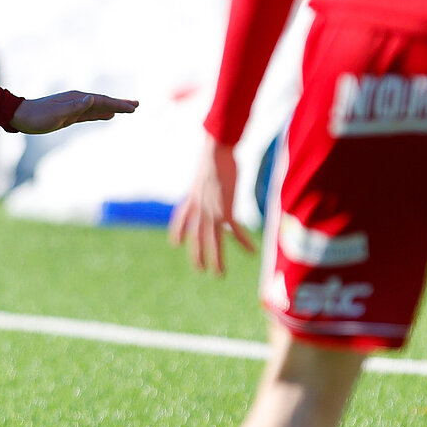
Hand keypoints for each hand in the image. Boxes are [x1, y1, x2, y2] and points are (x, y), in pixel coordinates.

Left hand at [10, 91, 137, 134]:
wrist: (20, 117)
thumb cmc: (37, 117)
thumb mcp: (56, 113)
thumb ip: (75, 107)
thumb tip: (92, 98)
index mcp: (77, 98)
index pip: (102, 100)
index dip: (119, 104)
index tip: (134, 107)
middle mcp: (78, 100)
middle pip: (104, 101)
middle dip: (121, 104)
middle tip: (137, 105)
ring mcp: (74, 107)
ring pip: (99, 107)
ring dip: (114, 107)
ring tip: (128, 108)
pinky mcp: (70, 115)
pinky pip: (91, 113)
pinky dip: (102, 113)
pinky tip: (108, 115)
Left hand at [168, 136, 254, 275]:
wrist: (215, 152)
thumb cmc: (214, 154)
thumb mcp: (205, 169)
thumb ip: (206, 176)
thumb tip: (211, 168)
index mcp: (192, 197)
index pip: (181, 217)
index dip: (178, 231)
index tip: (175, 243)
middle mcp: (199, 208)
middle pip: (196, 237)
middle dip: (197, 254)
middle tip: (200, 269)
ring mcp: (211, 211)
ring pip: (212, 241)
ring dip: (216, 259)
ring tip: (218, 274)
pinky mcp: (225, 211)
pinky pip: (235, 232)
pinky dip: (243, 242)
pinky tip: (251, 252)